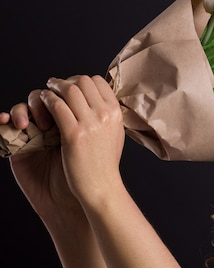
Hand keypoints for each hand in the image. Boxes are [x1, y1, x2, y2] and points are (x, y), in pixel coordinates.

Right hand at [1, 91, 81, 223]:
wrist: (71, 202)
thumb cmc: (85, 174)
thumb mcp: (94, 142)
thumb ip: (94, 118)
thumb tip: (103, 92)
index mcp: (73, 119)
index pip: (67, 93)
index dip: (67, 91)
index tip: (73, 106)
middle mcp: (54, 123)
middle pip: (45, 94)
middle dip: (47, 98)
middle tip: (51, 118)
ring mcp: (35, 132)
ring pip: (25, 106)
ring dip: (26, 108)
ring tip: (28, 124)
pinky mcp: (18, 145)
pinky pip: (5, 125)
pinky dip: (4, 118)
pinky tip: (6, 121)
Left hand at [41, 75, 125, 207]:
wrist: (101, 186)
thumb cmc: (104, 163)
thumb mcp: (114, 133)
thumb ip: (107, 115)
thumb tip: (97, 100)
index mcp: (116, 113)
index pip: (97, 81)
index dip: (81, 81)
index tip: (71, 87)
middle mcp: (106, 114)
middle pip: (83, 81)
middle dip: (66, 81)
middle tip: (55, 86)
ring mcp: (91, 123)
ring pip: (69, 90)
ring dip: (54, 88)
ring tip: (46, 93)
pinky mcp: (74, 134)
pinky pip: (57, 106)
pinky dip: (47, 101)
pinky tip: (43, 106)